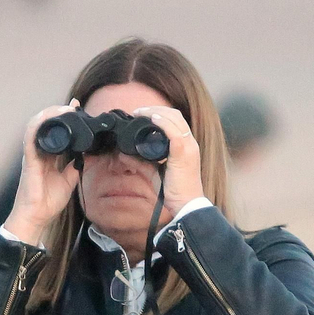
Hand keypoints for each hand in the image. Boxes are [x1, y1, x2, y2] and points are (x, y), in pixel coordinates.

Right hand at [2, 102, 83, 244]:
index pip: (57, 132)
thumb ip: (74, 167)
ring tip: (63, 108)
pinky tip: (48, 117)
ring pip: (36, 125)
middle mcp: (39, 152)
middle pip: (46, 124)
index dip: (66, 118)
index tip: (78, 108)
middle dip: (58, 111)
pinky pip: (30, 137)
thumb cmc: (48, 201)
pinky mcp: (29, 159)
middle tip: (73, 106)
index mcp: (48, 156)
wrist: (37, 216)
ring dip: (49, 114)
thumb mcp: (69, 180)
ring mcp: (33, 154)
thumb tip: (83, 156)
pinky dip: (38, 124)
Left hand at [133, 105, 203, 224]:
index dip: (158, 114)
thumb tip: (124, 155)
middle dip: (155, 109)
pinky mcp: (184, 153)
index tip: (140, 115)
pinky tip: (152, 118)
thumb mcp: (154, 173)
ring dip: (156, 112)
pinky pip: (174, 132)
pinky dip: (163, 122)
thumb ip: (141, 163)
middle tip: (137, 111)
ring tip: (140, 112)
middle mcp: (190, 143)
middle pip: (175, 115)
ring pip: (175, 119)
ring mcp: (189, 147)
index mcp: (185, 146)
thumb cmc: (174, 191)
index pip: (175, 121)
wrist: (185, 205)